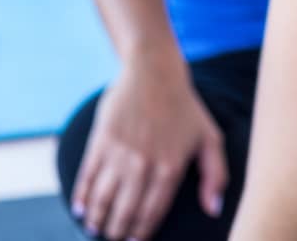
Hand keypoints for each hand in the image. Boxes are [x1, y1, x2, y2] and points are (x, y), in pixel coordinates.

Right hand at [71, 56, 227, 239]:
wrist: (154, 72)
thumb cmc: (186, 108)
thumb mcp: (210, 138)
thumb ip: (215, 176)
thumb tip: (214, 210)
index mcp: (171, 168)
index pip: (152, 214)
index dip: (141, 234)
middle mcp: (144, 165)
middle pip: (124, 212)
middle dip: (117, 232)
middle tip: (113, 238)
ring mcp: (120, 154)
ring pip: (104, 200)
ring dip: (97, 220)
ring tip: (96, 229)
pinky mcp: (101, 142)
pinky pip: (87, 178)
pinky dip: (83, 198)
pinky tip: (81, 210)